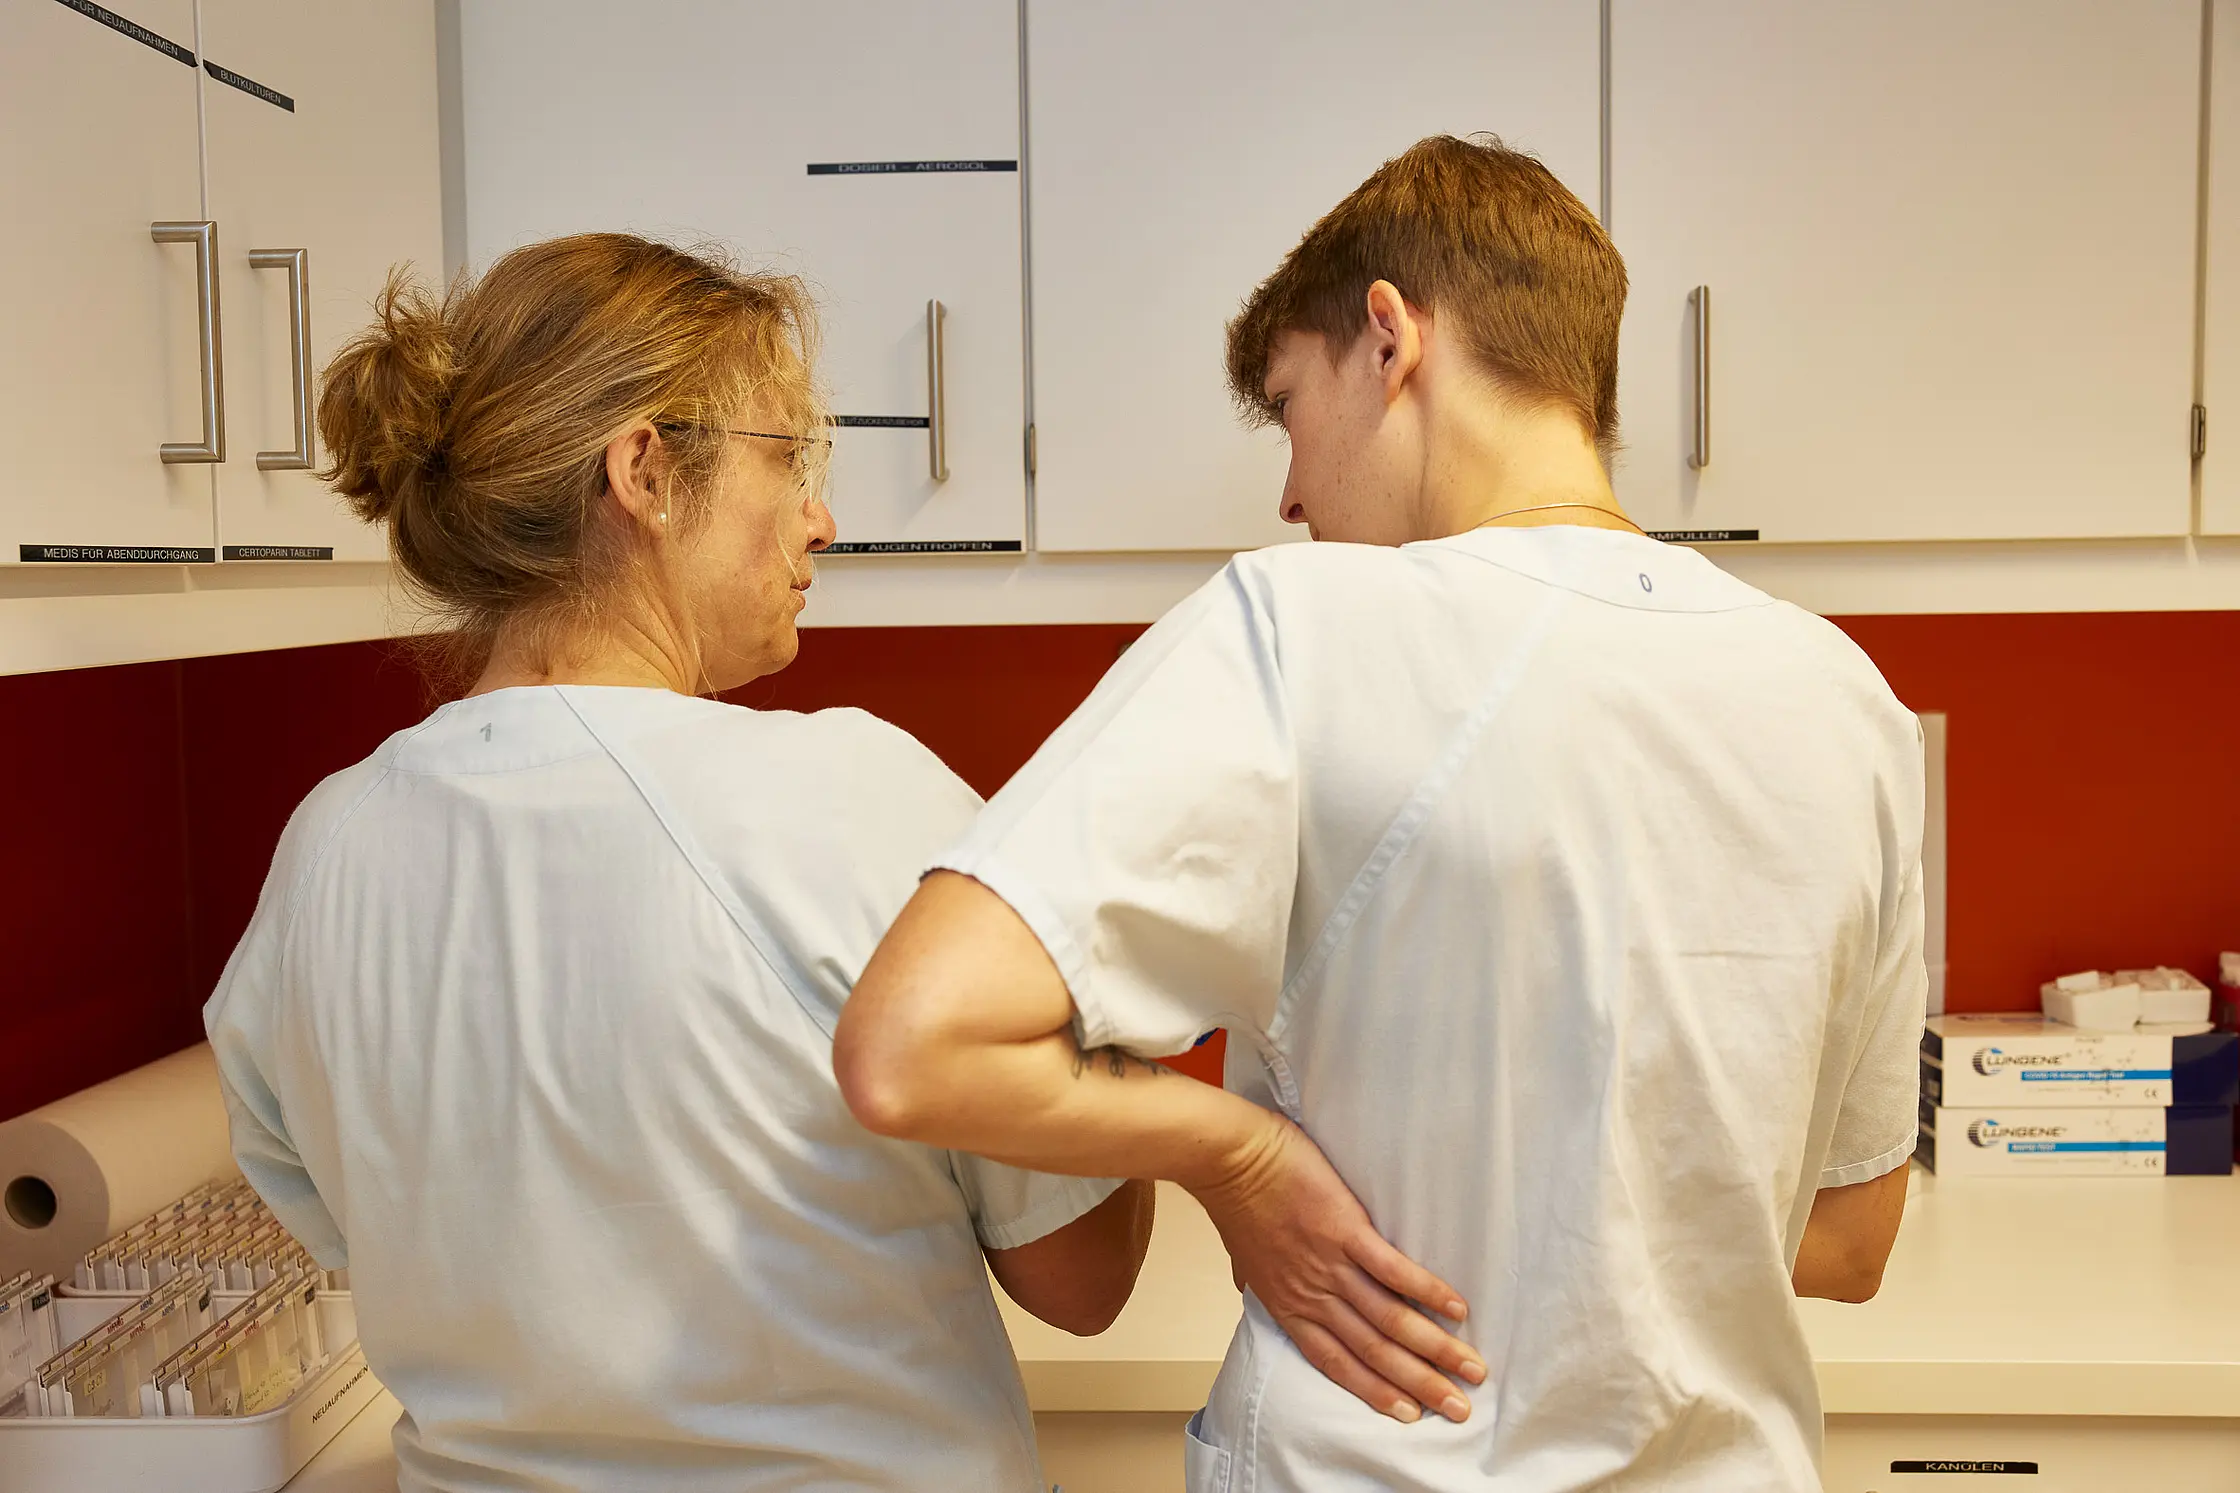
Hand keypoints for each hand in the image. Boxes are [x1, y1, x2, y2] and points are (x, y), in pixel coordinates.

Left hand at [1191, 1113, 1484, 1423]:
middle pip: (1374, 1353)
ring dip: (1435, 1348)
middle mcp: (1313, 1297)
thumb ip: (1258, 1280)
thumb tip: (1252, 1289)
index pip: (1336, 1364)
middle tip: (1458, 1409)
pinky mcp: (1347, 1231)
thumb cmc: (1234, 1201)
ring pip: (1391, 1320)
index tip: (1409, 1415)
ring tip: (1471, 1368)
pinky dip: (1427, 1291)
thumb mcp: (1243, 1257)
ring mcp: (1331, 1266)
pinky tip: (1457, 1309)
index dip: (1375, 1392)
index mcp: (1289, 1307)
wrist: (1229, 1158)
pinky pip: (1393, 1270)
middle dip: (1420, 1385)